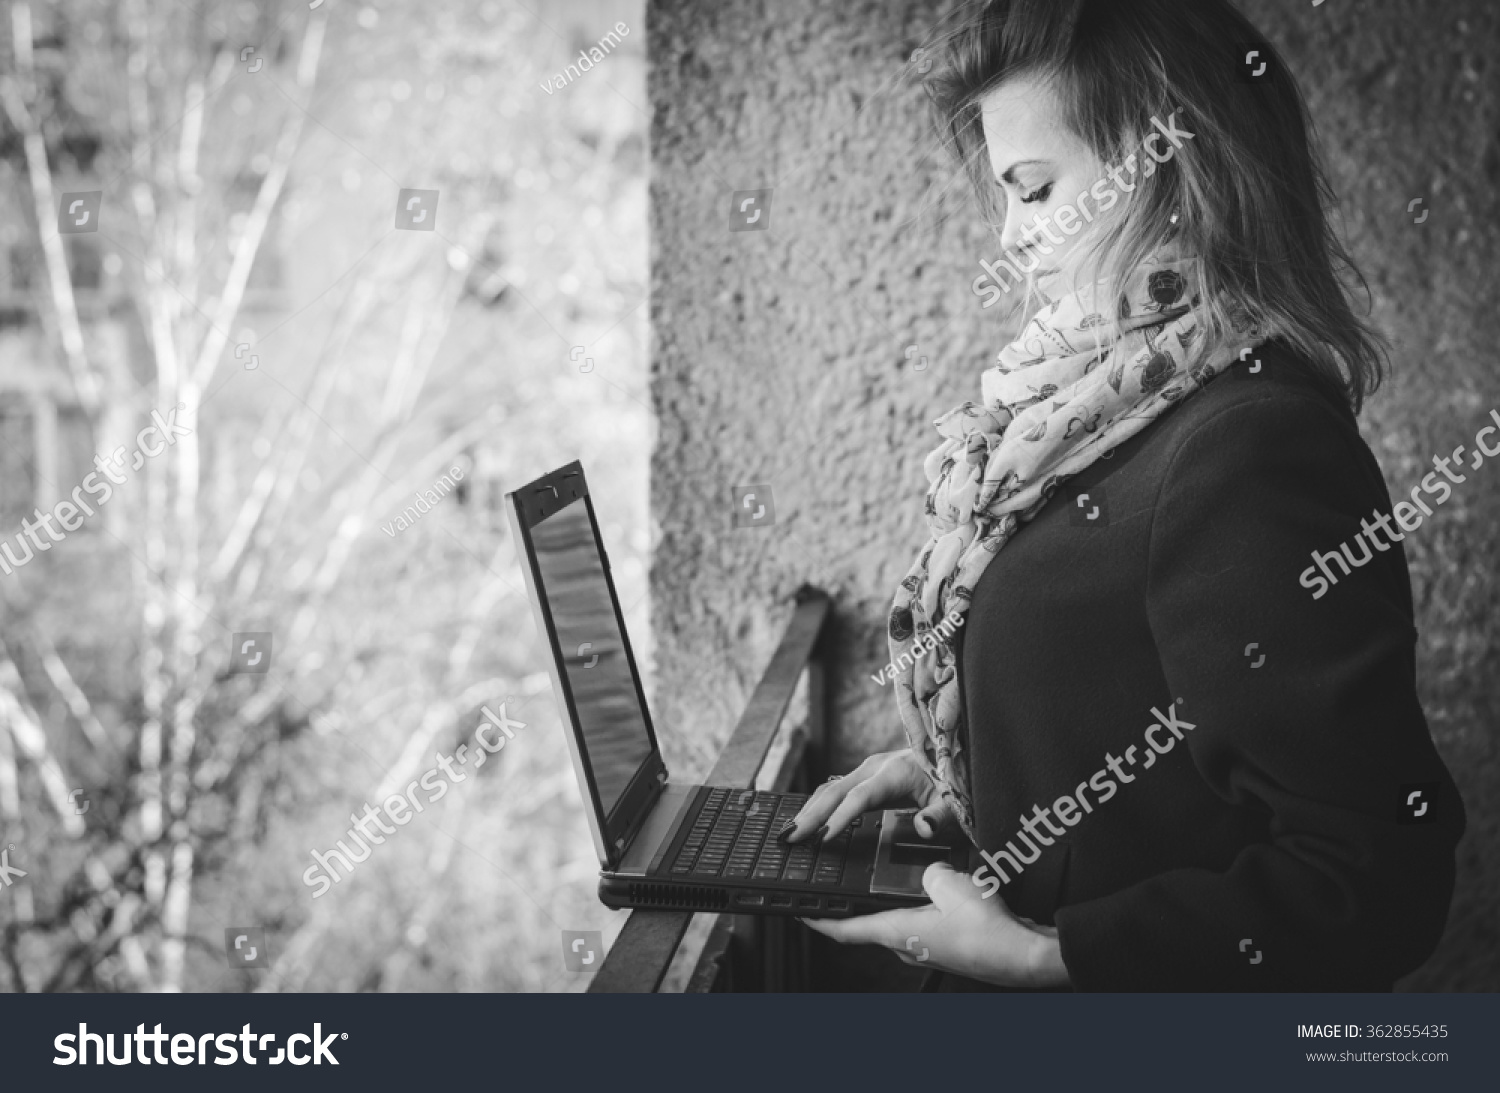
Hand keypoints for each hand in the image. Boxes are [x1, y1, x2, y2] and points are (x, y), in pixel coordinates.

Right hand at [782, 748, 955, 843]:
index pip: (859, 797)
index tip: (823, 837)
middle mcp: (875, 767)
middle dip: (811, 815)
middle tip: (790, 838)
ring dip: (810, 809)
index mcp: (894, 772)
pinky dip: (819, 804)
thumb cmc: (950, 779)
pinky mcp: (866, 775)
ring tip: (791, 832)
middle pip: (835, 791)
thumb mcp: (952, 800)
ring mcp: (868, 769)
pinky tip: (809, 818)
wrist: (951, 754)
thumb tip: (924, 828)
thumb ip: (940, 816)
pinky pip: (837, 789)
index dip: (839, 817)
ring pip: (831, 789)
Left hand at [798, 861, 1071, 988]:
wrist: (1023, 956)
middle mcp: (907, 946)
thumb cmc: (986, 930)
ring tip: (890, 881)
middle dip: (855, 906)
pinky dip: (918, 907)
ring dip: (890, 905)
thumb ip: (926, 871)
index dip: (818, 919)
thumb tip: (928, 874)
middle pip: (868, 925)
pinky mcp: (946, 946)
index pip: (844, 929)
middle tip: (843, 886)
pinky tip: (934, 893)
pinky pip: (923, 923)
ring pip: (898, 922)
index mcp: (897, 933)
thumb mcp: (948, 883)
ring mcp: (927, 949)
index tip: (799, 910)